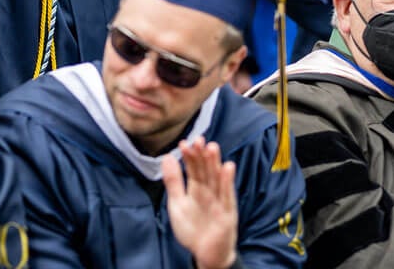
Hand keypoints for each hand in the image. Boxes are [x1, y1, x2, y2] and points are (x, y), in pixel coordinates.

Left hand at [164, 138, 238, 268]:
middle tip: (198, 140)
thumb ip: (173, 181)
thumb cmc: (193, 229)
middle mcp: (209, 192)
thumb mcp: (177, 203)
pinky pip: (227, 196)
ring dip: (215, 164)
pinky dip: (227, 183)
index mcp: (197, 189)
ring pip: (217, 180)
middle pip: (206, 171)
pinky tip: (227, 168)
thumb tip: (166, 157)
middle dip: (202, 156)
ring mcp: (219, 201)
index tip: (184, 143)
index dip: (189, 156)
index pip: (193, 169)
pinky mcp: (227, 213)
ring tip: (212, 147)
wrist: (206, 254)